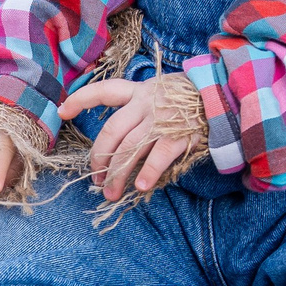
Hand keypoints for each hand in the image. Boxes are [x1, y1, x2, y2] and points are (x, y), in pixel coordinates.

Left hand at [61, 74, 205, 200]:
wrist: (223, 95)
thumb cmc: (187, 101)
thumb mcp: (160, 95)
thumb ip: (139, 113)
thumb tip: (117, 147)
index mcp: (138, 92)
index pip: (104, 92)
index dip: (81, 100)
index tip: (63, 111)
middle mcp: (145, 103)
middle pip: (111, 132)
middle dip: (99, 159)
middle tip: (97, 180)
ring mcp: (160, 119)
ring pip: (129, 149)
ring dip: (118, 174)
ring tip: (112, 193)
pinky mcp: (178, 133)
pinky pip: (158, 156)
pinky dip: (148, 172)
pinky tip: (141, 186)